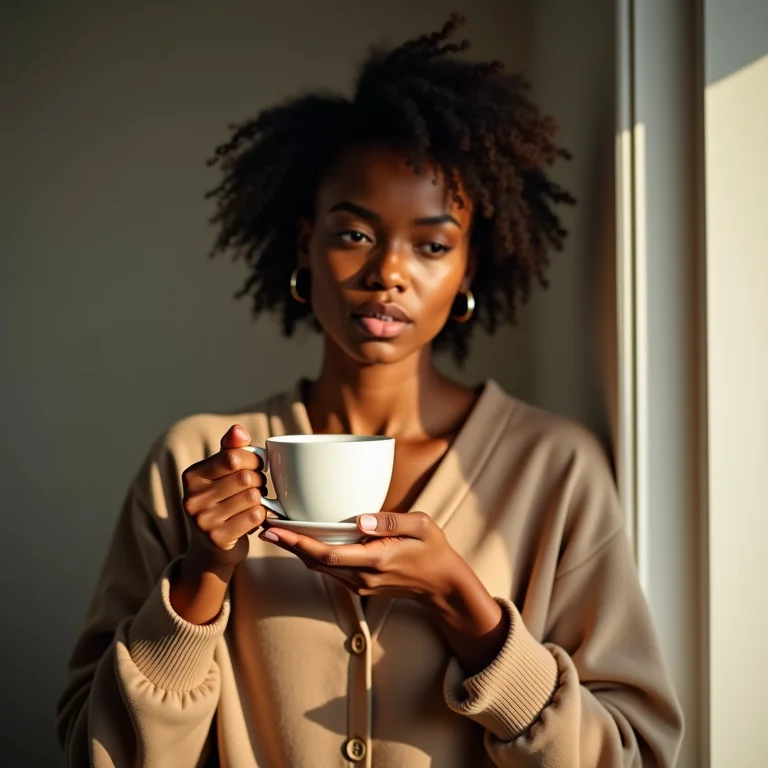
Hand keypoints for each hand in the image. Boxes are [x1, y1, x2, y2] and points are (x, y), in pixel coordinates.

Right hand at [181, 424, 267, 571]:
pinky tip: (254, 517)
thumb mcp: (220, 475)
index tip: (258, 465)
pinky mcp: (218, 538)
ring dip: (262, 498)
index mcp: (192, 477)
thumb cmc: (220, 503)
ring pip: (253, 496)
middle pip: (246, 477)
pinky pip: (255, 516)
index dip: (253, 459)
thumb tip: (238, 429)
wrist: (211, 550)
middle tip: (259, 485)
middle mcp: (192, 498)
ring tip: (255, 501)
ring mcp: (203, 521)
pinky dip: (262, 514)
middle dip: (260, 479)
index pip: (232, 457)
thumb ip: (230, 450)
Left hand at [259, 511, 508, 673]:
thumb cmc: (433, 550)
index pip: (328, 554)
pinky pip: (330, 569)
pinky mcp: (360, 585)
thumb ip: (391, 521)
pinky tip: (303, 541)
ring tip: (277, 531)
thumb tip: (359, 518)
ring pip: (320, 568)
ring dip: (297, 551)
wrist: (442, 585)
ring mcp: (360, 584)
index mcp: (375, 560)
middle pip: (315, 562)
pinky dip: (312, 555)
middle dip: (289, 545)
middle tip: (265, 526)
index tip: (277, 529)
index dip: (298, 543)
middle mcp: (362, 577)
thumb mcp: (422, 526)